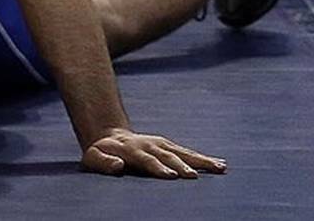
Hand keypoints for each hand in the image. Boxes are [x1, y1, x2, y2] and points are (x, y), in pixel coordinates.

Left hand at [81, 128, 225, 178]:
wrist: (108, 137)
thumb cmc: (100, 154)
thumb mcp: (93, 159)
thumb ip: (104, 163)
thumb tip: (118, 166)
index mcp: (132, 151)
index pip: (147, 160)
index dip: (159, 168)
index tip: (171, 176)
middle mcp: (149, 145)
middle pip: (168, 156)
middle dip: (181, 166)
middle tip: (194, 177)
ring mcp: (160, 144)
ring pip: (183, 152)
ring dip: (200, 160)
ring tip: (219, 168)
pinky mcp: (169, 146)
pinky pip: (188, 153)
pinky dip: (203, 159)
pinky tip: (220, 165)